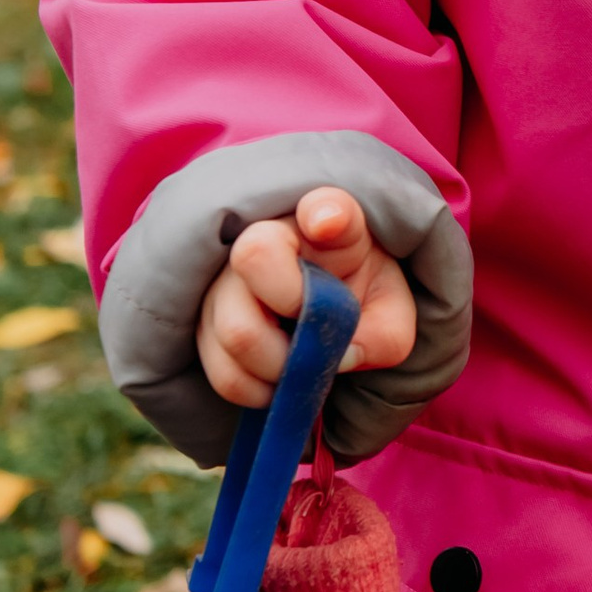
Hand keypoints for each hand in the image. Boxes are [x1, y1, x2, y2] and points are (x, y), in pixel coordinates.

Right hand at [196, 186, 417, 411]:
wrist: (320, 311)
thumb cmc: (357, 298)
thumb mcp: (390, 314)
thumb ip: (385, 335)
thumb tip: (344, 356)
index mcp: (328, 221)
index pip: (324, 203)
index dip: (324, 211)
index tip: (331, 223)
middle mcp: (265, 235)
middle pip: (253, 259)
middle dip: (297, 320)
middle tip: (318, 346)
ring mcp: (224, 275)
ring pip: (233, 330)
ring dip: (276, 370)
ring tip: (300, 367)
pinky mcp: (202, 319)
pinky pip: (220, 370)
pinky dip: (254, 389)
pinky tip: (275, 379)